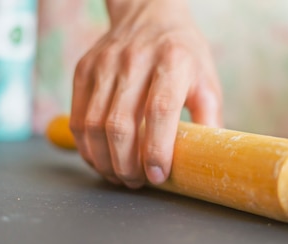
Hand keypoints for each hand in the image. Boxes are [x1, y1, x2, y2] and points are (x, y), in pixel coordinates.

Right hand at [70, 0, 221, 188]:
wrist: (148, 14)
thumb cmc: (182, 53)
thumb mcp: (206, 79)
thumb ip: (209, 118)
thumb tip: (208, 159)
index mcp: (173, 61)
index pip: (160, 110)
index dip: (156, 149)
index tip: (157, 175)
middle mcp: (135, 60)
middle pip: (120, 124)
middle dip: (125, 165)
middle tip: (135, 182)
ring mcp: (105, 64)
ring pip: (93, 125)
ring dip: (104, 161)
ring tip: (118, 175)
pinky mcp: (84, 69)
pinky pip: (78, 118)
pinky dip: (86, 147)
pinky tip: (100, 158)